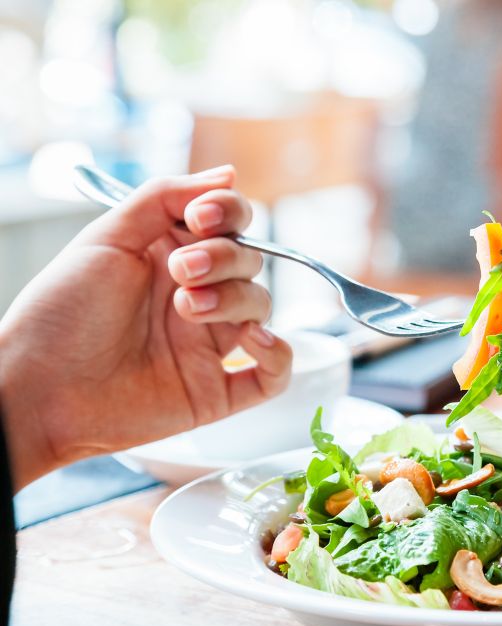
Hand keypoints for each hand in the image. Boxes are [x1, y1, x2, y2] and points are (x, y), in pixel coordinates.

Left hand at [0, 166, 292, 487]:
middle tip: (180, 272)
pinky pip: (273, 375)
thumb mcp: (106, 239)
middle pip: (250, 260)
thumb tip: (228, 175)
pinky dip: (278, 354)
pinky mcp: (217, 390)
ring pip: (261, 307)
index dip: (228, 212)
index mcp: (171, 255)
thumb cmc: (60, 315)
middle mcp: (196, 295)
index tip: (200, 218)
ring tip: (189, 308)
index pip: (230, 221)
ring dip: (236, 299)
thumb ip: (164, 199)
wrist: (38, 388)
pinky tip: (257, 341)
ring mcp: (209, 344)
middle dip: (223, 258)